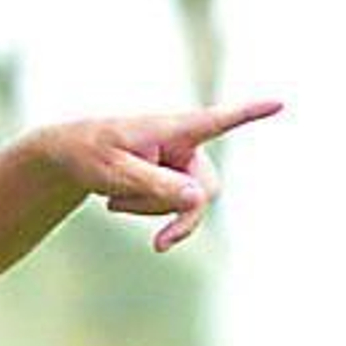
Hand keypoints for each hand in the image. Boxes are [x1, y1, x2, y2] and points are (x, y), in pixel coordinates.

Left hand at [37, 100, 281, 251]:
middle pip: (206, 189)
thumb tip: (199, 199)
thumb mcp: (113, 172)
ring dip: (153, 210)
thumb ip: (155, 185)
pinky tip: (118, 202)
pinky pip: (175, 208)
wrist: (66, 158)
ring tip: (114, 200)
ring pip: (188, 203)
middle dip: (179, 214)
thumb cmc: (87, 153)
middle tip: (159, 244)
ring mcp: (178, 163)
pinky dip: (149, 212)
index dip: (248, 114)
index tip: (278, 102)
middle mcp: (183, 144)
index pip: (216, 121)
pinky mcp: (171, 178)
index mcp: (171, 129)